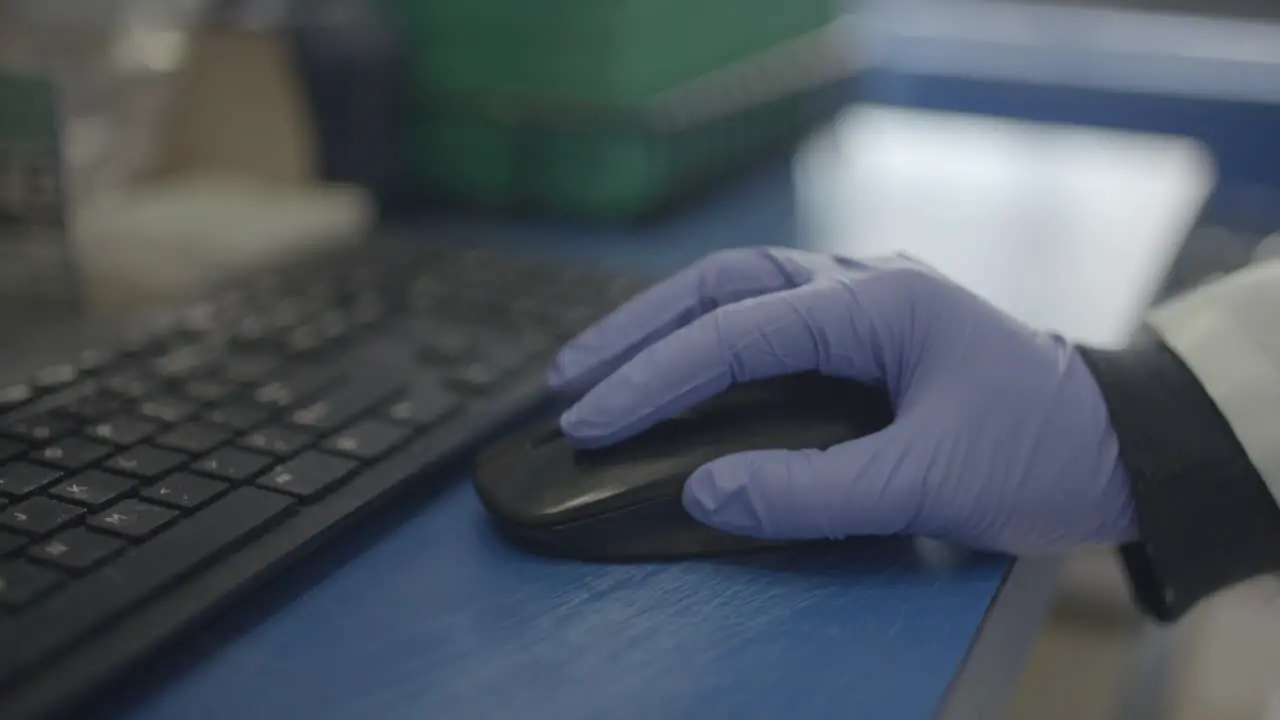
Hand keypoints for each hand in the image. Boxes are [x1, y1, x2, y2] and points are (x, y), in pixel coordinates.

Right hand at [547, 247, 1135, 554]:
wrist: (1126, 445)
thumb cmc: (1042, 454)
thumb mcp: (931, 482)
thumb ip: (814, 493)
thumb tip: (705, 493)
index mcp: (876, 304)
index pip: (736, 332)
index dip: (654, 379)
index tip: (589, 423)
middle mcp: (861, 284)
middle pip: (720, 285)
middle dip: (636, 331)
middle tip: (565, 380)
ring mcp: (864, 300)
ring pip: (738, 291)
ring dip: (663, 326)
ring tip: (598, 367)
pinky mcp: (868, 331)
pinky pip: (766, 319)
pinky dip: (707, 339)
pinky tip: (678, 366)